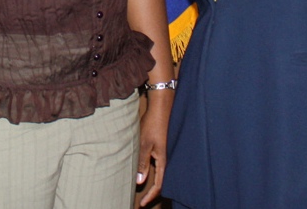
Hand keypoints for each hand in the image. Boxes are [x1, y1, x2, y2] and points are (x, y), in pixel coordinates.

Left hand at [135, 90, 171, 205]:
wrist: (161, 108)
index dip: (150, 196)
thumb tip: (140, 181)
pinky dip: (151, 172)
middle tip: (142, 200)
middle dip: (151, 192)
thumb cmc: (153, 125)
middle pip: (160, 181)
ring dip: (151, 183)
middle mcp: (165, 159)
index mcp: (163, 161)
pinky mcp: (161, 148)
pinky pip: (157, 165)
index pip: (158, 185)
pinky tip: (144, 171)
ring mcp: (164, 153)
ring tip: (142, 189)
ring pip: (159, 174)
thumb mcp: (145, 144)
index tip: (142, 204)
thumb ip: (142, 162)